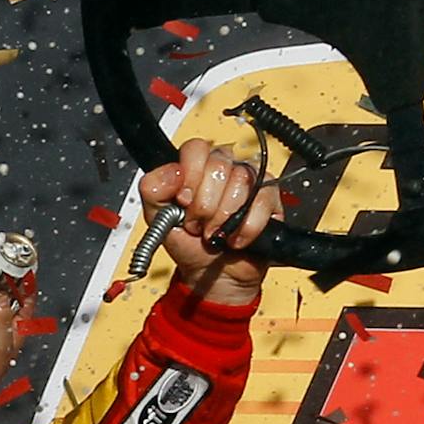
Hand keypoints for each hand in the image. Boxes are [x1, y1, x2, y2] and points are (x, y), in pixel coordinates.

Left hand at [136, 138, 277, 305]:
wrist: (212, 275)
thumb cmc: (188, 244)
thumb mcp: (158, 219)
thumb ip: (153, 190)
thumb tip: (172, 172)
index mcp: (196, 167)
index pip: (196, 148)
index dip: (190, 175)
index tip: (184, 201)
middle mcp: (224, 168)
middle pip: (219, 165)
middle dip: (204, 205)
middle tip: (198, 224)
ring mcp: (249, 180)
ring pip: (241, 181)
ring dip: (223, 218)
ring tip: (215, 232)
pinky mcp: (270, 198)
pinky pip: (262, 200)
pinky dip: (246, 227)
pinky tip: (235, 238)